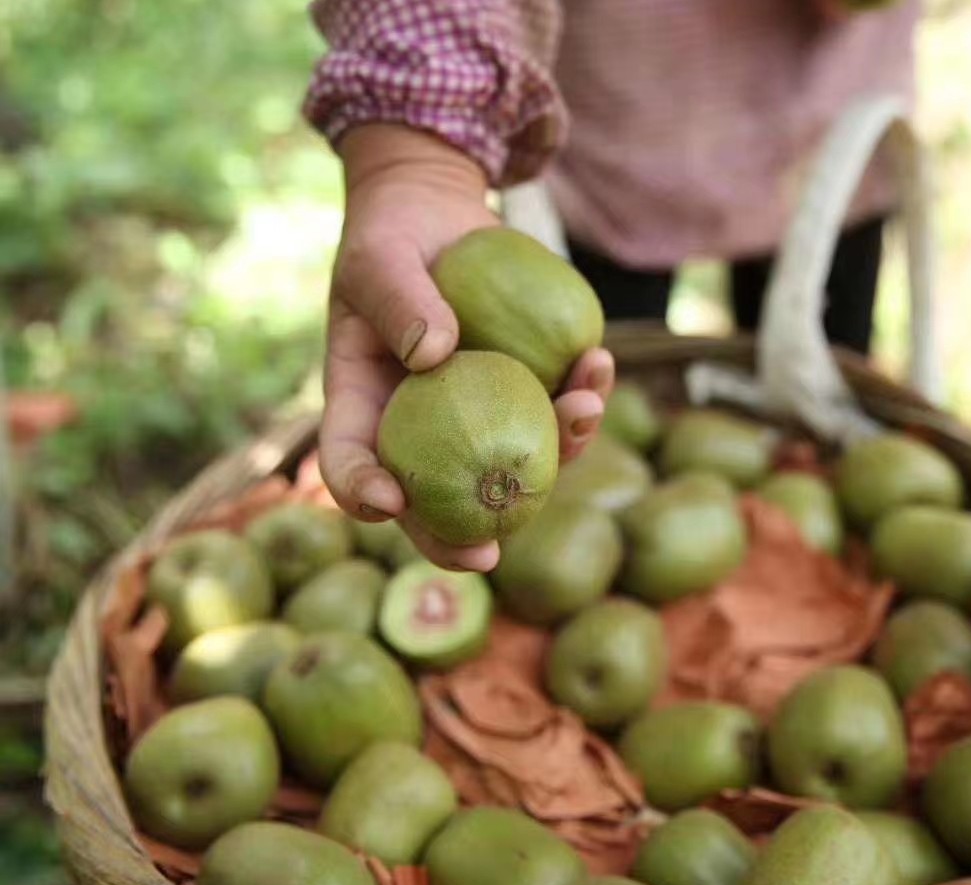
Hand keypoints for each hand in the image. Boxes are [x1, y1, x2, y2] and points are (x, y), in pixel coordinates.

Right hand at [319, 124, 612, 571]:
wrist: (439, 219)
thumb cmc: (392, 240)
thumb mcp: (380, 257)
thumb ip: (398, 297)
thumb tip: (436, 354)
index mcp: (366, 409)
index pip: (350, 463)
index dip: (362, 492)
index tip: (389, 501)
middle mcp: (423, 431)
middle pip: (435, 502)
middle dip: (457, 539)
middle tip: (486, 556)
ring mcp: (480, 420)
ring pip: (514, 465)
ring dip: (556, 452)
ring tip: (581, 410)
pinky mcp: (526, 393)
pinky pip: (557, 412)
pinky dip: (583, 395)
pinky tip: (598, 364)